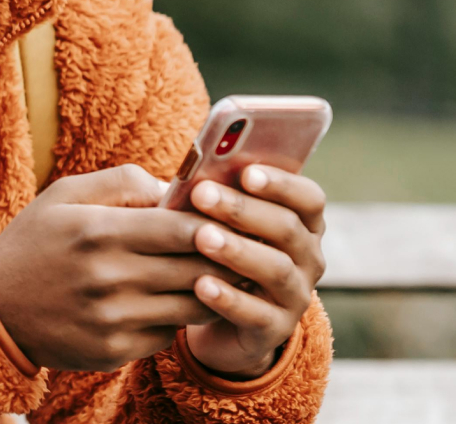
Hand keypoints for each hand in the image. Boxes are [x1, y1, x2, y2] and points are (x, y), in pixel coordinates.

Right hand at [0, 165, 240, 371]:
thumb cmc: (35, 241)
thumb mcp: (64, 195)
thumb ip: (123, 181)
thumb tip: (179, 188)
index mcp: (98, 231)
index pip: (183, 228)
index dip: (217, 223)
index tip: (228, 219)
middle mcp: (108, 277)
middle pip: (198, 269)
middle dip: (225, 257)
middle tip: (239, 247)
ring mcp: (112, 319)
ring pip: (193, 306)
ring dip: (211, 290)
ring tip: (215, 275)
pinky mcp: (114, 350)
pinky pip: (168, 334)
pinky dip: (175, 318)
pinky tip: (168, 302)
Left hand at [183, 165, 325, 377]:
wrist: (220, 321)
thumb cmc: (219, 255)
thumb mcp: (223, 225)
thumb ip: (218, 199)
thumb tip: (193, 175)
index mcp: (302, 225)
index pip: (308, 198)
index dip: (281, 183)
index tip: (246, 172)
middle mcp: (308, 259)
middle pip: (287, 229)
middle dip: (242, 209)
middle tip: (202, 194)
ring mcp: (295, 296)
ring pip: (275, 269)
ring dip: (237, 250)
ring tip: (202, 237)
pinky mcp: (274, 330)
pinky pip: (256, 314)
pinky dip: (228, 298)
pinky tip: (200, 285)